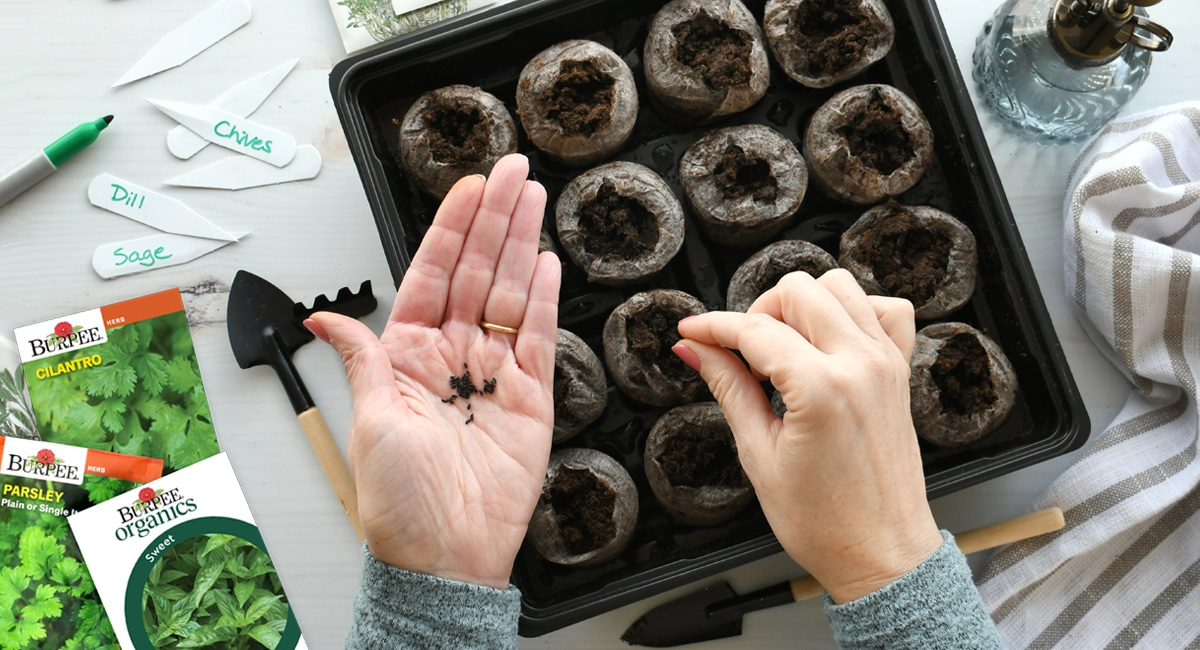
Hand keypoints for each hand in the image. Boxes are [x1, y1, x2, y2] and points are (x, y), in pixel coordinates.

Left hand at [306, 155, 559, 589]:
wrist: (445, 554)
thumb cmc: (399, 501)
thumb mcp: (368, 420)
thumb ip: (361, 359)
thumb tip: (321, 319)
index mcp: (407, 355)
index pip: (431, 273)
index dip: (451, 228)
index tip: (469, 188)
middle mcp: (451, 356)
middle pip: (475, 271)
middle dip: (494, 219)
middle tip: (513, 171)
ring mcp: (494, 374)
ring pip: (508, 292)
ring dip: (521, 243)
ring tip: (533, 197)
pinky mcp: (530, 396)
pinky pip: (537, 335)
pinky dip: (543, 297)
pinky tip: (547, 260)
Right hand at [673, 269, 942, 603]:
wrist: (881, 554)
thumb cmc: (824, 522)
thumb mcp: (759, 454)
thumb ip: (728, 388)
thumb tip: (695, 350)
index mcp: (821, 390)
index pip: (754, 330)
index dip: (712, 327)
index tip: (691, 332)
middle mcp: (860, 366)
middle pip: (798, 291)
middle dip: (757, 312)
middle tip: (740, 352)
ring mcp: (886, 364)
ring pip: (840, 286)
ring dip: (802, 305)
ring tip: (782, 346)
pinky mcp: (899, 372)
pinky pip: (885, 309)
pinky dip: (854, 310)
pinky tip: (828, 339)